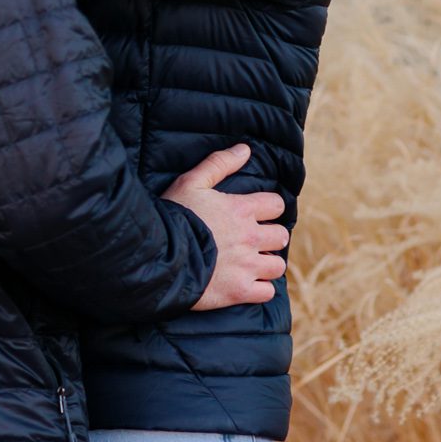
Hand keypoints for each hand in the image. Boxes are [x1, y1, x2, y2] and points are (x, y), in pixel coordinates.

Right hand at [164, 144, 289, 311]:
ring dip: (268, 264)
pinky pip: (267, 292)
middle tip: (255, 240)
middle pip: (282, 236)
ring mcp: (247, 266)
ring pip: (278, 265)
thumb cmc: (175, 216)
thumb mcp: (192, 182)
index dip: (269, 208)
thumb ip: (220, 163)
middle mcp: (250, 237)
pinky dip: (261, 289)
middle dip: (271, 237)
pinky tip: (249, 284)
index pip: (277, 205)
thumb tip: (245, 149)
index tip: (258, 214)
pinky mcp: (240, 291)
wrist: (159, 257)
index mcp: (242, 210)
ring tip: (254, 263)